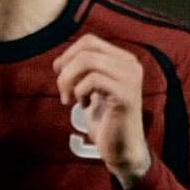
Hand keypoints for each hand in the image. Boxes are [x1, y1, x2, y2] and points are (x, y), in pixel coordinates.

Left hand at [52, 34, 152, 185]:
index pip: (89, 41)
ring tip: (69, 100)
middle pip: (86, 49)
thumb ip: (83, 73)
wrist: (121, 149)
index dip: (67, 55)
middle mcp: (130, 64)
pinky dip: (80, 92)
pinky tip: (84, 106)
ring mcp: (130, 78)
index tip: (59, 75)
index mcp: (123, 60)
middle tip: (63, 92)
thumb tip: (59, 61)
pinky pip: (92, 80)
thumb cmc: (105, 121)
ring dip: (69, 81)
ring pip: (88, 61)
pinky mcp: (125, 94)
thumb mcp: (92, 91)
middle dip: (65, 70)